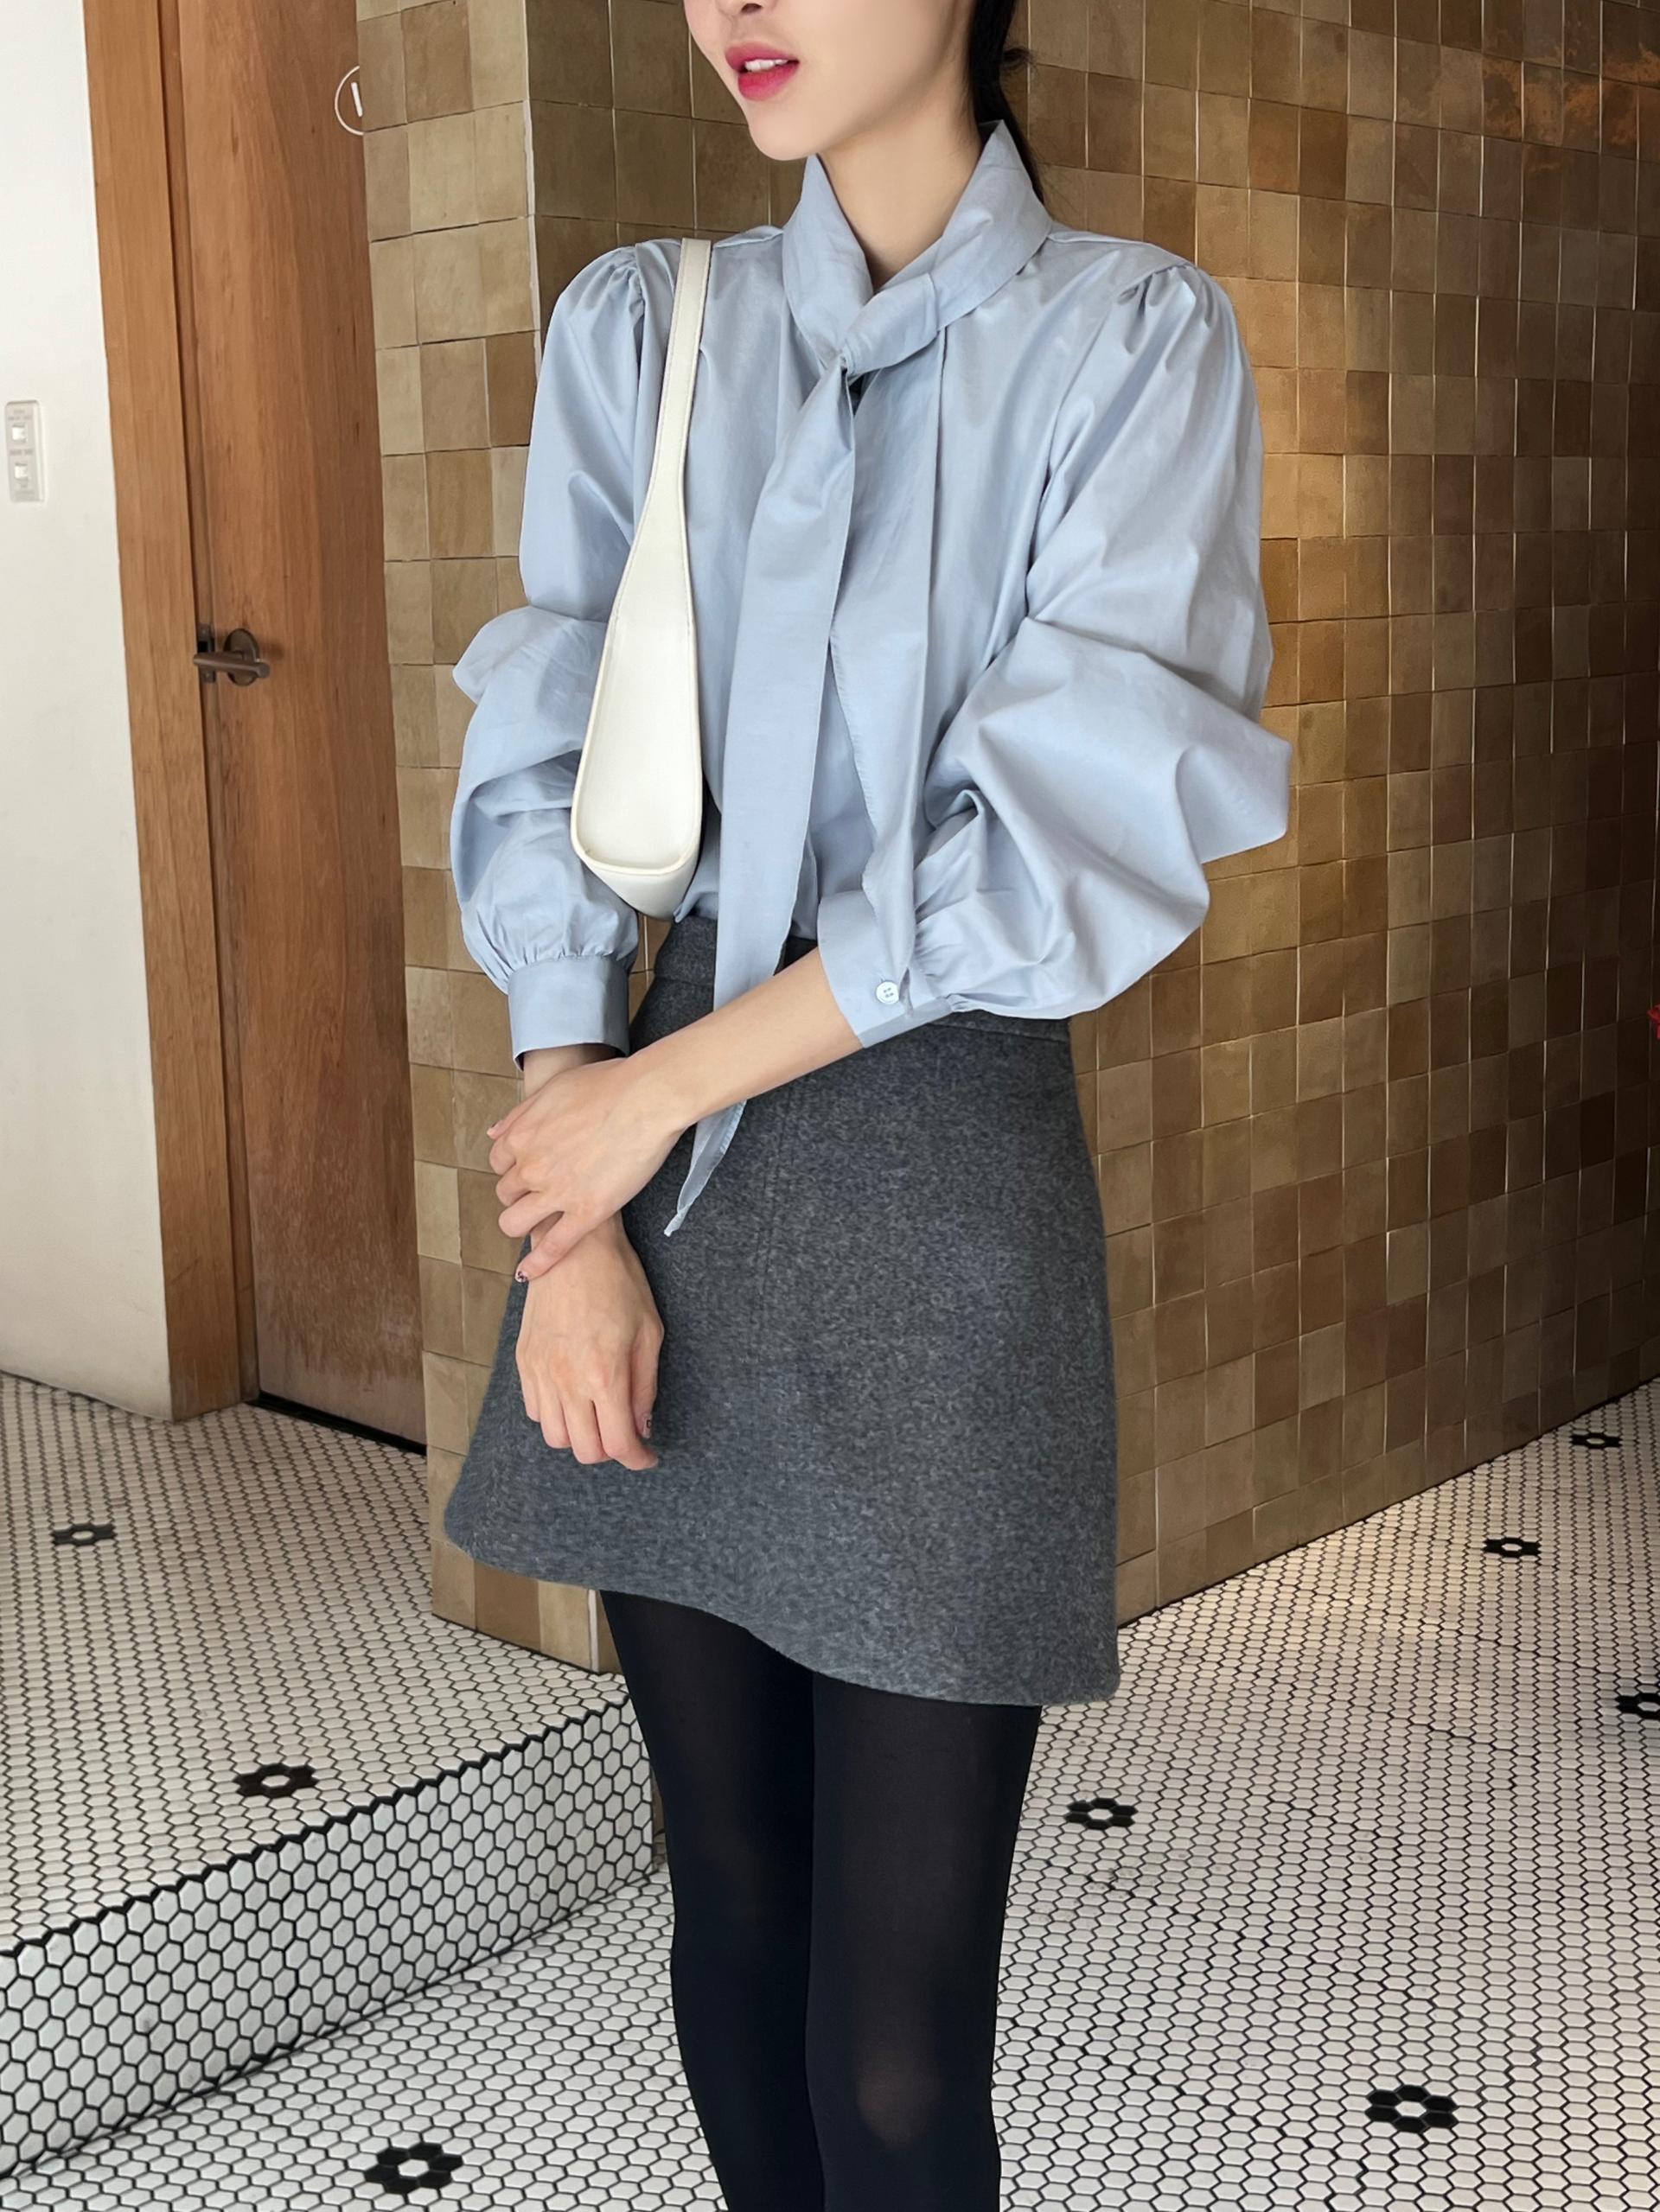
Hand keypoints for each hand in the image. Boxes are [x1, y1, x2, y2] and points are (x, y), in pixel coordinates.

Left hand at [487, 1051, 684, 1272]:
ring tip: (536, 1224)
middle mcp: (531, 1167)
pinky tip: (529, 1274)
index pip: (498, 1162)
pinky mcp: (586, 1213)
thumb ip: (520, 1114)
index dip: (513, 1168)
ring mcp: (556, 1193)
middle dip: (519, 1194)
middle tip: (541, 1193)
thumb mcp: (553, 1090)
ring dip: (521, 1224)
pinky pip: (553, 1247)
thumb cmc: (606, 1085)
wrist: (646, 1099)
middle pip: (507, 1193)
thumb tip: (494, 1132)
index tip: (527, 1170)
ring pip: (517, 1223)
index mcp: (521, 1136)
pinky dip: (538, 1263)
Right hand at [514, 1214, 662, 1468]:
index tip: (647, 1457)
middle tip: (625, 1434)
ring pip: (555, 1437)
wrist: (574, 1247)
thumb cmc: (619, 1282)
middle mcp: (567, 1380)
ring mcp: (540, 1372)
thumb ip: (645, 1386)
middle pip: (584, 1450)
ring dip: (580, 1437)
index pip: (618, 1444)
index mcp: (604, 1375)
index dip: (637, 1459)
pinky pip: (534, 1410)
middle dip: (610, 1451)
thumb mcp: (649, 1332)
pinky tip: (573, 1396)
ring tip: (598, 1416)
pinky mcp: (523, 1361)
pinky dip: (555, 1415)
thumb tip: (642, 1425)